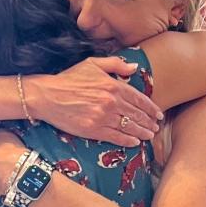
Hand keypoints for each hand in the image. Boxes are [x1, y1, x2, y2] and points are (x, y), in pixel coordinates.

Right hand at [29, 58, 161, 146]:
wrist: (47, 95)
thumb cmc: (69, 79)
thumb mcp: (92, 64)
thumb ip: (116, 64)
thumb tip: (134, 67)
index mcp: (113, 85)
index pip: (139, 99)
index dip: (151, 108)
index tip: (158, 114)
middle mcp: (111, 102)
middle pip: (136, 114)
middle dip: (149, 122)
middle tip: (156, 127)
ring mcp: (103, 117)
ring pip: (129, 127)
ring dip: (142, 132)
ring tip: (150, 135)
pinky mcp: (93, 130)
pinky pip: (116, 137)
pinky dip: (127, 140)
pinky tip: (135, 142)